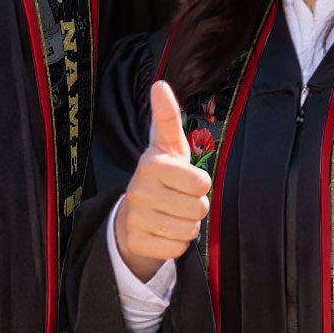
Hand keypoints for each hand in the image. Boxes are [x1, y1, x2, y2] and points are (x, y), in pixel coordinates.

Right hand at [113, 80, 211, 281]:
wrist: (132, 216)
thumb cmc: (161, 176)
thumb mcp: (167, 146)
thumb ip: (167, 117)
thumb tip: (160, 84)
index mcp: (150, 164)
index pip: (201, 182)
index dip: (200, 184)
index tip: (186, 179)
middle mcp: (139, 190)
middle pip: (198, 208)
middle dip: (196, 206)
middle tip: (179, 199)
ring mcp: (135, 218)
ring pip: (189, 230)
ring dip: (187, 225)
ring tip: (171, 214)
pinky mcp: (137, 242)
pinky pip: (177, 248)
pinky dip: (176, 243)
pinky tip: (163, 232)